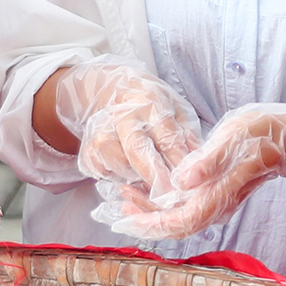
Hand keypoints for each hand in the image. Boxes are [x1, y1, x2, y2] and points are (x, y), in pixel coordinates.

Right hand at [47, 59, 203, 195]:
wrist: (113, 91)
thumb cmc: (154, 106)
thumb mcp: (177, 110)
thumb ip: (188, 136)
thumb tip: (198, 165)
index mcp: (150, 102)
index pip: (165, 135)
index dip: (177, 160)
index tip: (187, 180)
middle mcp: (122, 116)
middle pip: (136, 150)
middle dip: (154, 175)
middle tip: (168, 194)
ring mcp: (100, 131)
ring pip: (118, 163)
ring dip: (136, 178)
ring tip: (150, 178)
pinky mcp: (87, 149)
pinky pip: (102, 172)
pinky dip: (118, 178)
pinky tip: (129, 172)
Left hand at [111, 104, 285, 239]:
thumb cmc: (263, 135)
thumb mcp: (233, 138)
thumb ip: (207, 161)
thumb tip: (181, 181)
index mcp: (217, 196)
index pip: (178, 223)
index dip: (149, 222)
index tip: (125, 214)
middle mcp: (217, 206)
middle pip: (175, 226)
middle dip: (144, 218)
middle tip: (120, 199)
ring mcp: (218, 202)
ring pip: (179, 219)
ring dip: (152, 211)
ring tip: (129, 193)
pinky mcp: (217, 195)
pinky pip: (186, 209)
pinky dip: (165, 203)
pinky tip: (153, 189)